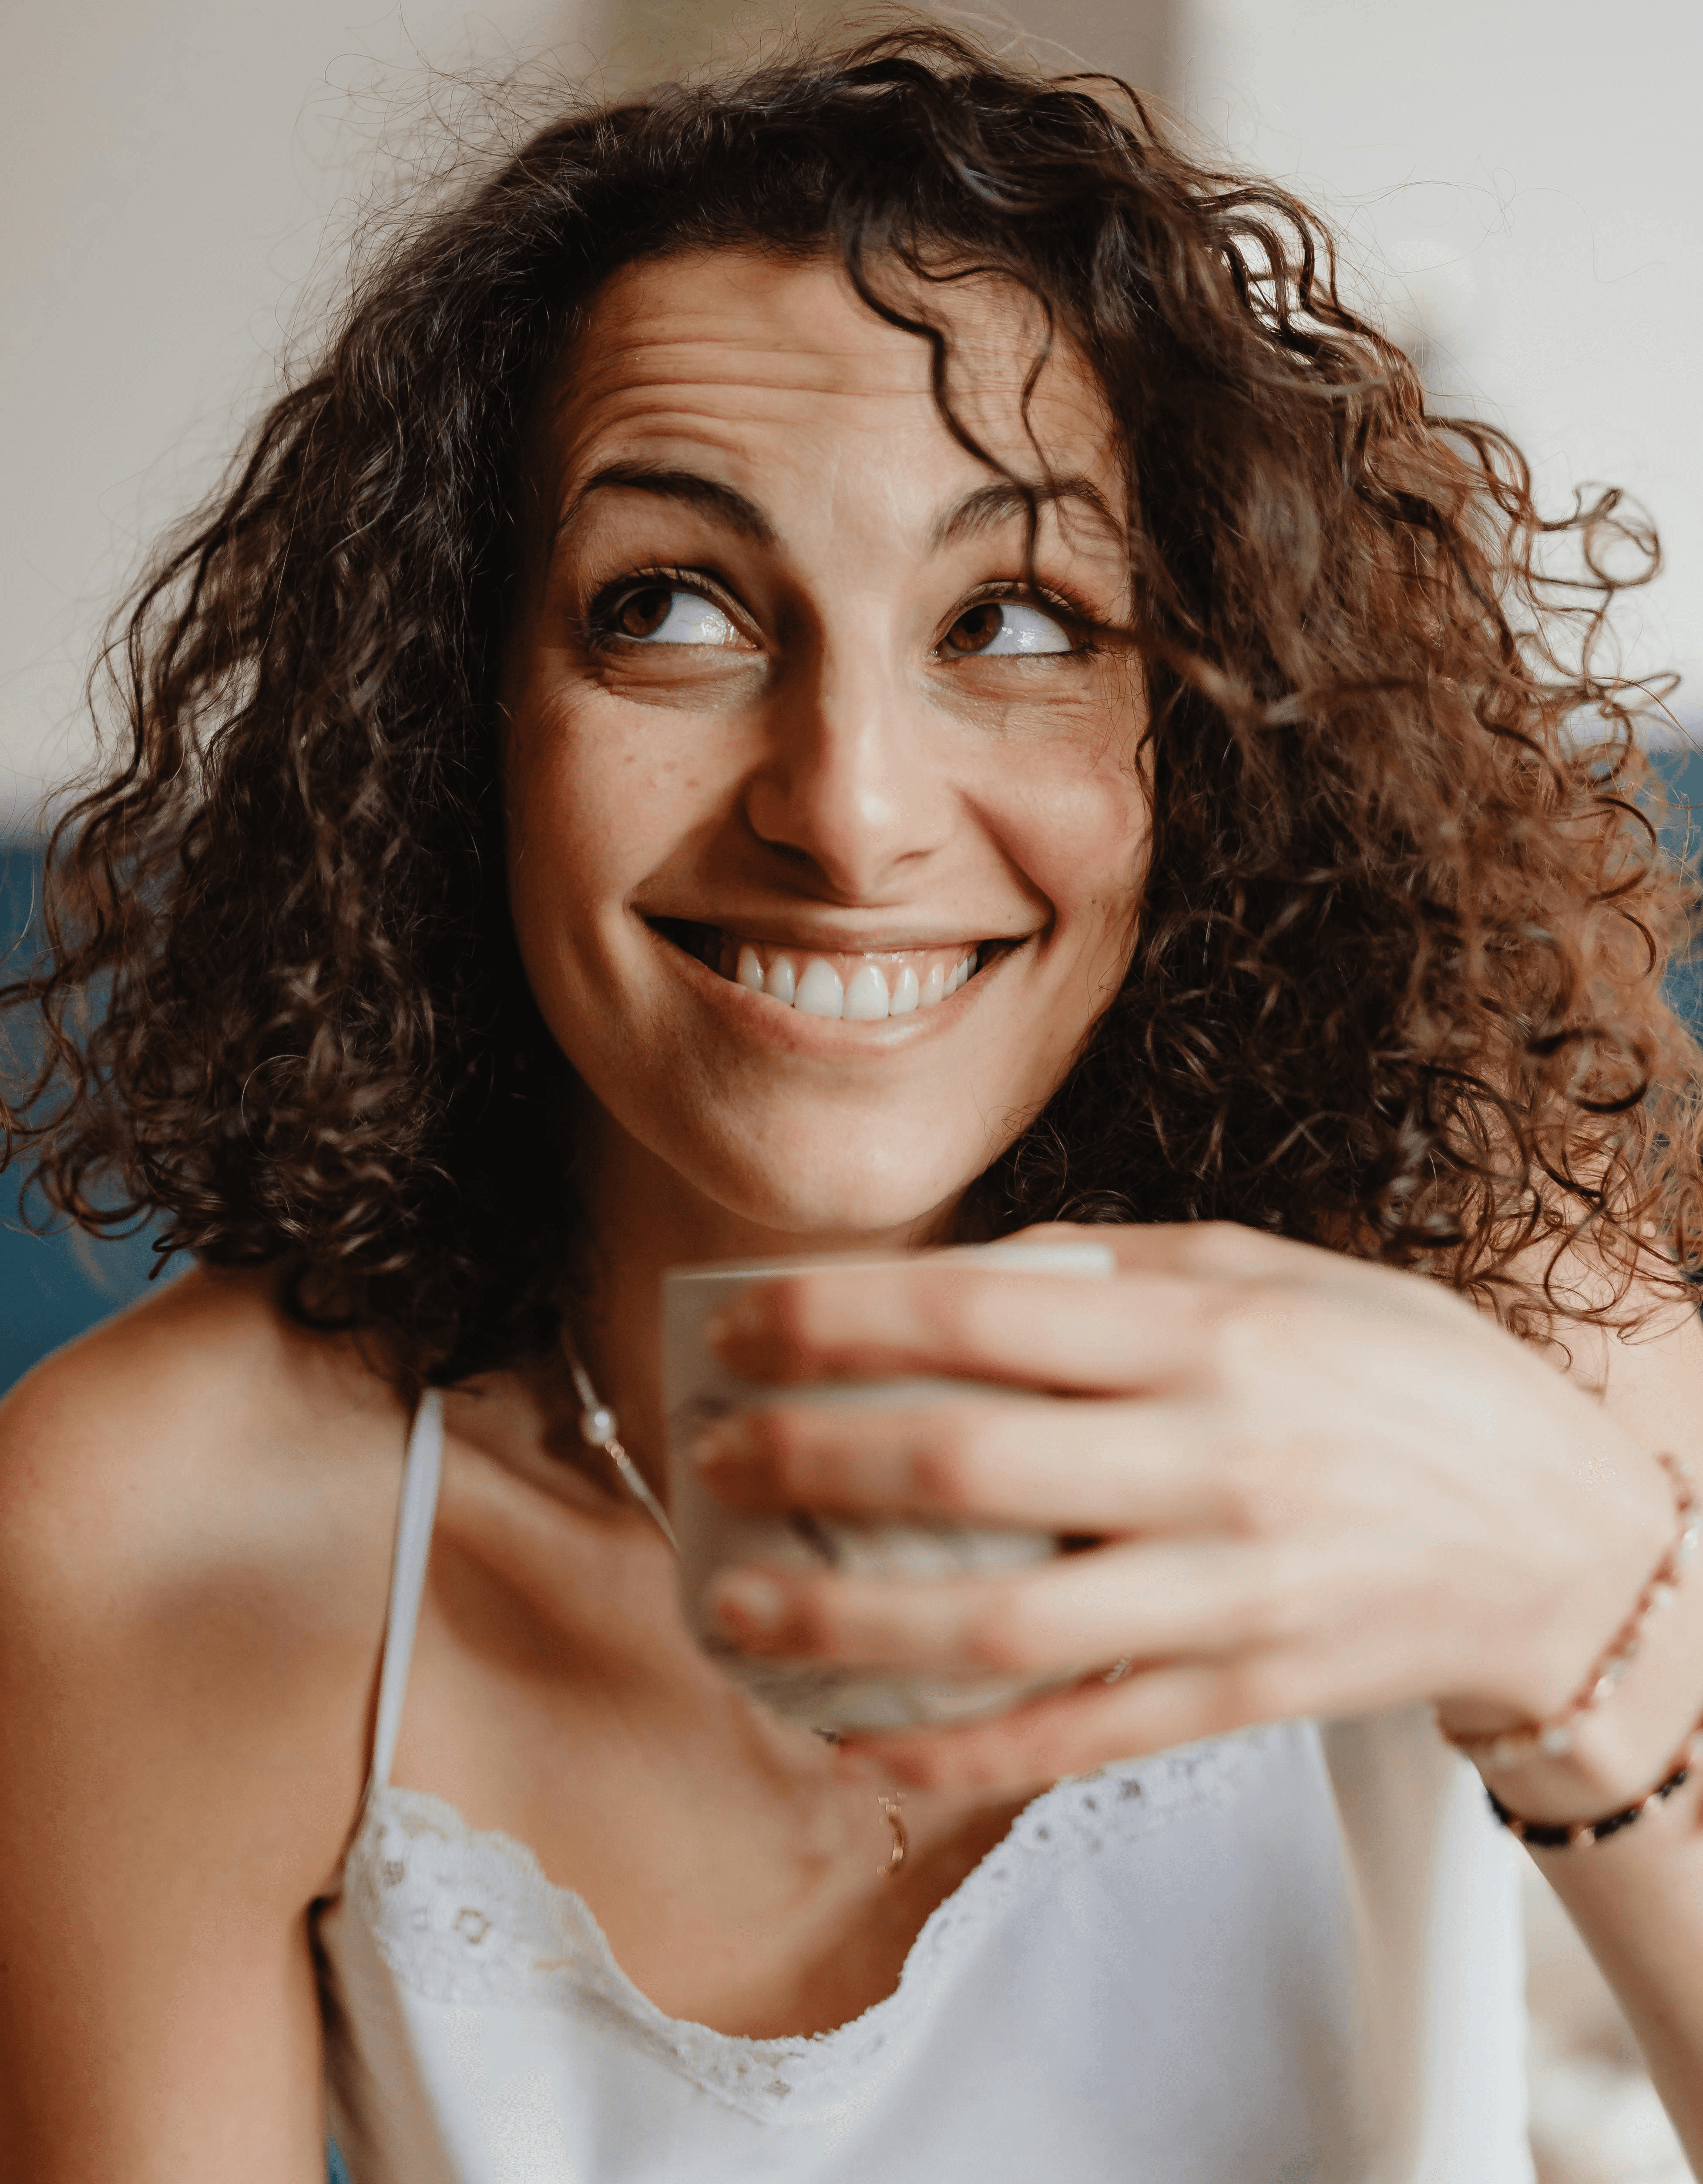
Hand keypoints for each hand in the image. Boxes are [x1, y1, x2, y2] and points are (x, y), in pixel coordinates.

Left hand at [694, 1222, 1680, 1792]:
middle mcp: (1211, 1460)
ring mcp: (1225, 1592)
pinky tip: (853, 1745)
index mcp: (1210, 1334)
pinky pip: (1072, 1738)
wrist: (1559, 1533)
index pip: (980, 1314)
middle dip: (807, 1458)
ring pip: (998, 1624)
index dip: (836, 1321)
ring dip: (843, 1625)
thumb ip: (1120, 1266)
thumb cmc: (1405, 1376)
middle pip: (963, 1465)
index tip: (736, 1326)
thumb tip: (962, 1271)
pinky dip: (953, 1753)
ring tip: (731, 1607)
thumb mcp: (1278, 1273)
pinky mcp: (1240, 1695)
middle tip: (710, 1452)